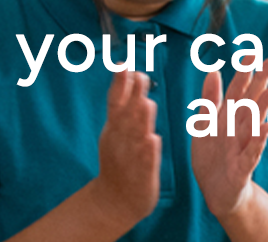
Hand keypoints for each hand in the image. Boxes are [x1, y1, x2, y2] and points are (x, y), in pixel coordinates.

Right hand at [93, 70, 161, 222]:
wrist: (114, 202)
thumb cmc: (119, 161)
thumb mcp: (116, 130)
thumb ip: (124, 104)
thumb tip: (129, 74)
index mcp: (114, 129)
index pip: (115, 102)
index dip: (119, 84)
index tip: (124, 65)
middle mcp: (120, 140)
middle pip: (125, 115)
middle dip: (132, 97)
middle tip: (139, 75)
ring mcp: (130, 157)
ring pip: (135, 135)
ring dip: (140, 120)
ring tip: (145, 103)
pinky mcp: (142, 174)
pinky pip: (145, 161)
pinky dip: (148, 151)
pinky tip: (152, 140)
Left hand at [192, 56, 267, 219]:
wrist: (215, 191)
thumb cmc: (213, 156)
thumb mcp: (205, 126)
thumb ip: (210, 99)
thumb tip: (213, 70)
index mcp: (229, 116)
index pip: (239, 90)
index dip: (245, 72)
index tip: (253, 52)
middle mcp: (240, 128)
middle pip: (252, 101)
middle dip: (262, 81)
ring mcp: (243, 146)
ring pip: (255, 123)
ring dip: (263, 107)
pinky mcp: (243, 167)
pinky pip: (252, 153)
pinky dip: (258, 141)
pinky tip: (266, 128)